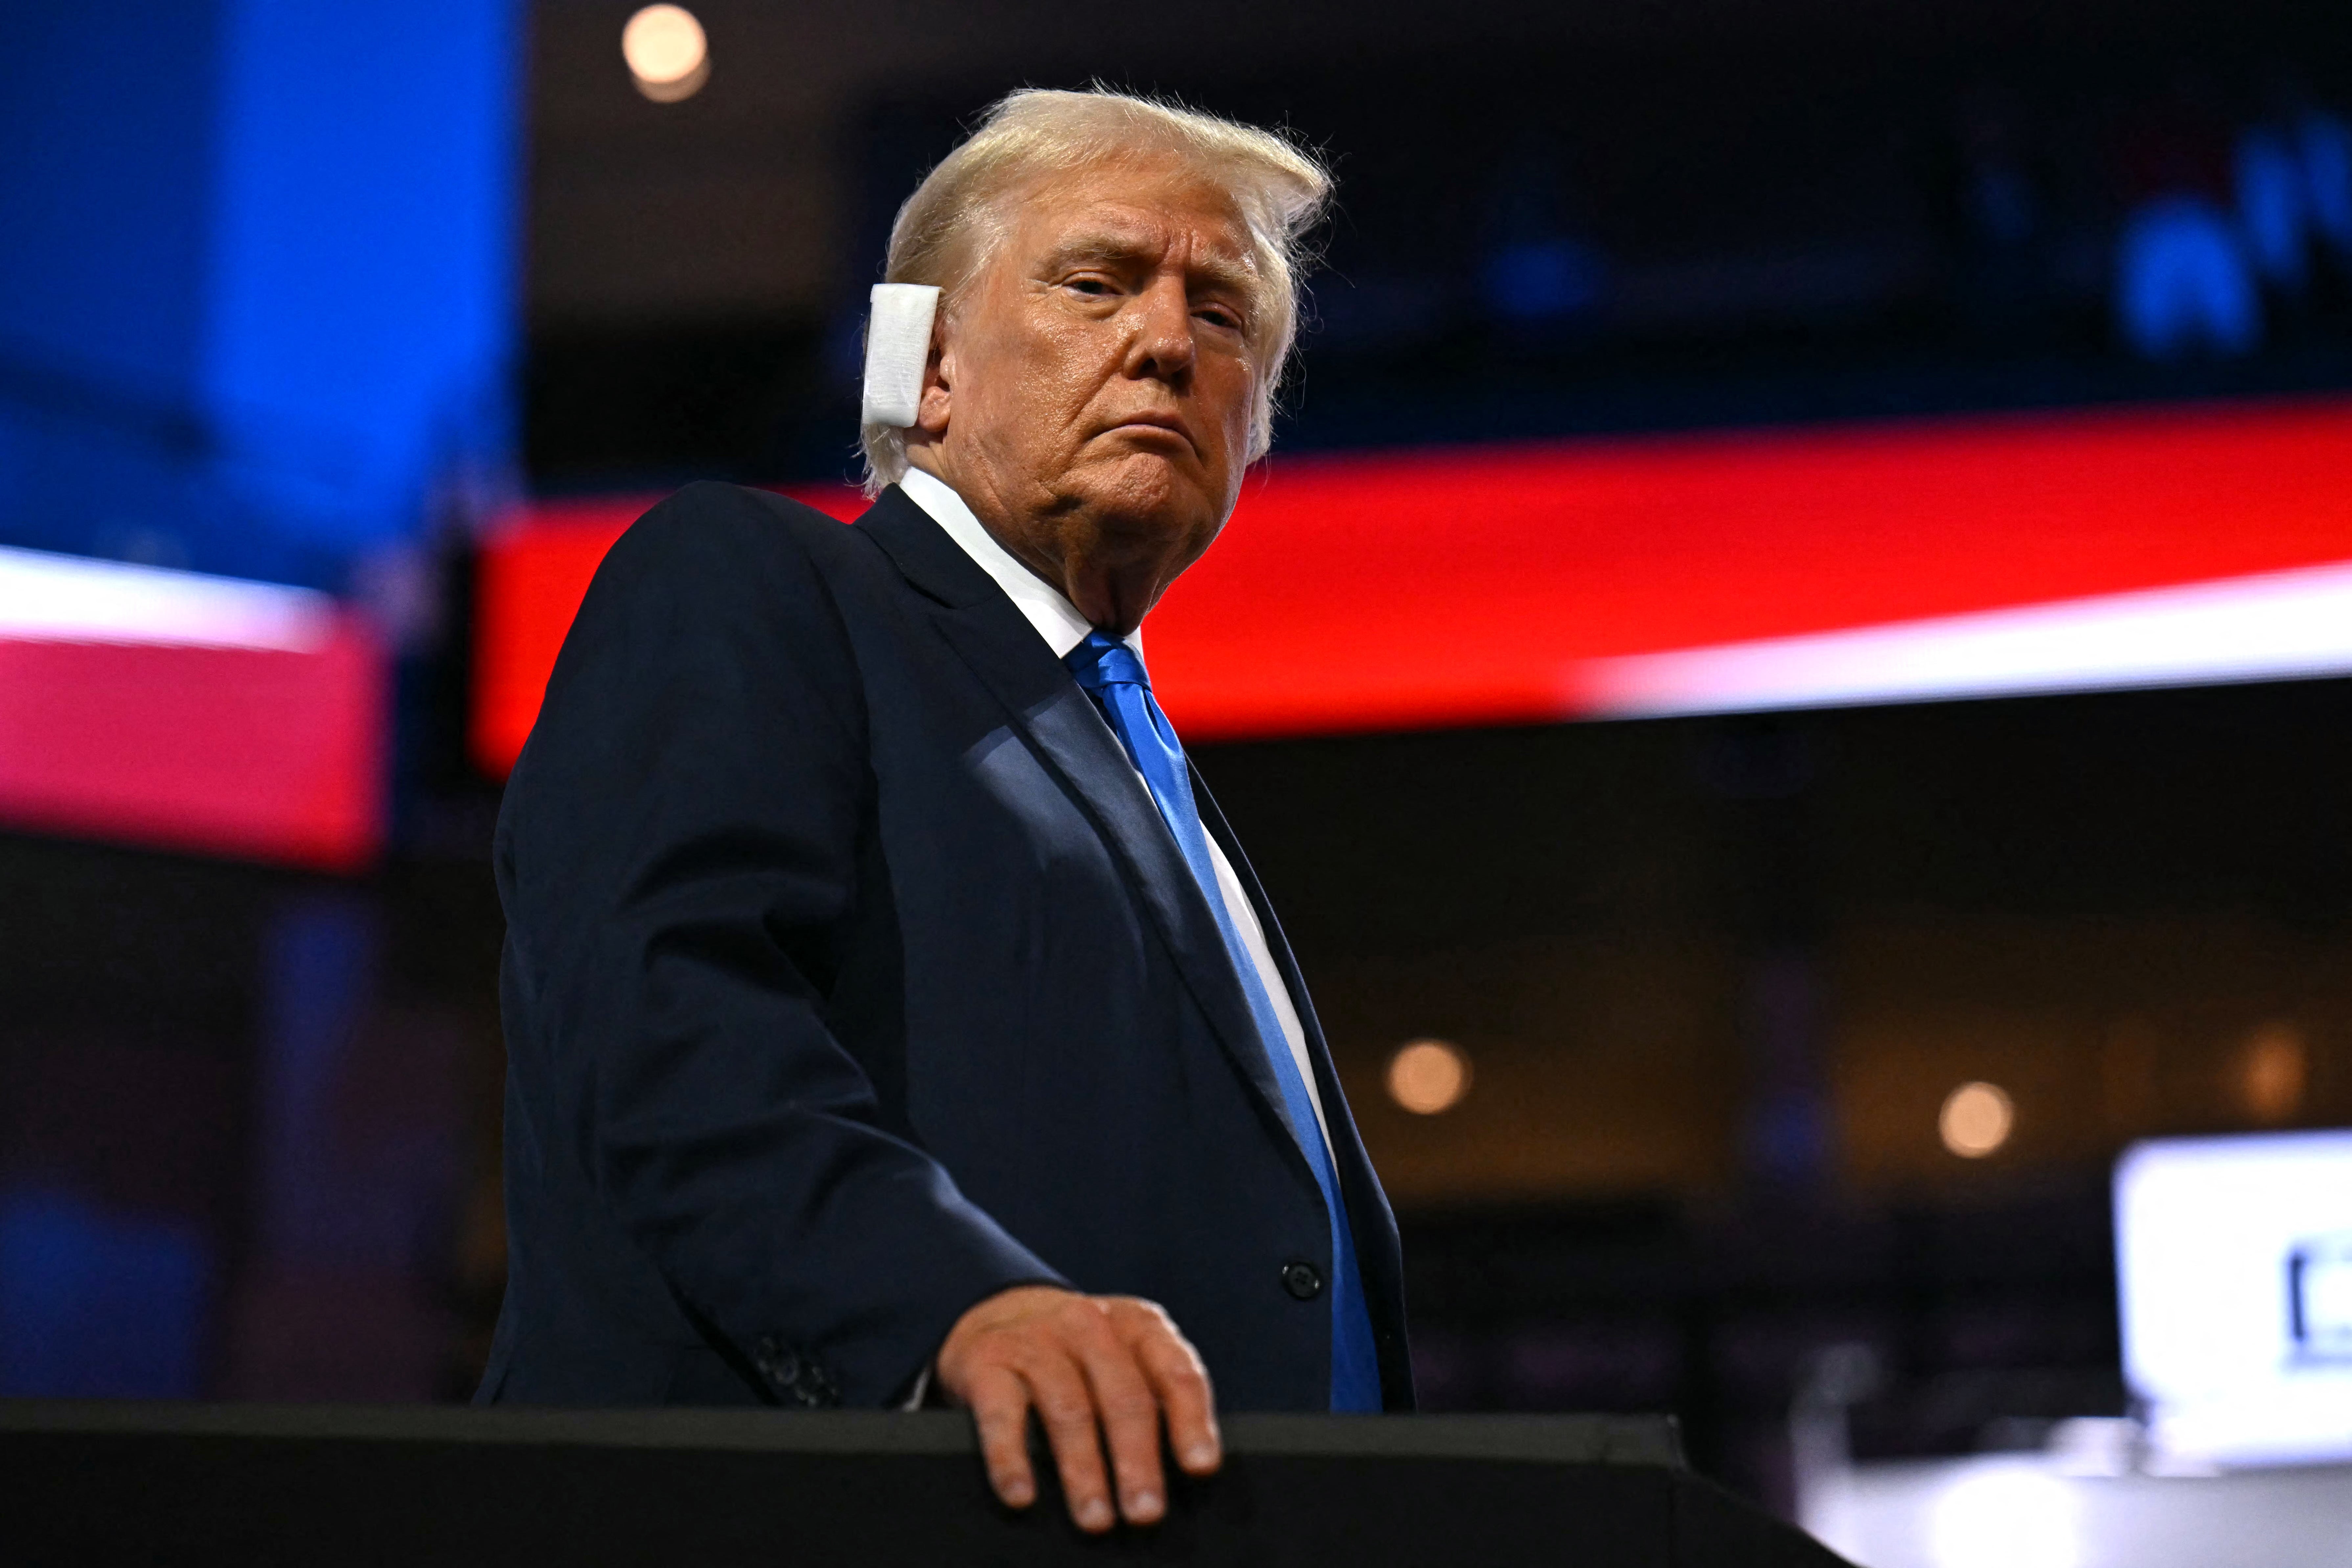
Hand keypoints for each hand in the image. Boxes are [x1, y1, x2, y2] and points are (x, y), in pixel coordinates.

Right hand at [934, 1284, 1220, 1531]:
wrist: (999, 1311)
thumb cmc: (1079, 1354)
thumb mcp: (1123, 1356)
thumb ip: (1153, 1397)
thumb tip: (1182, 1474)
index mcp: (1137, 1324)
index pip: (1175, 1371)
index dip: (1191, 1420)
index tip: (1200, 1466)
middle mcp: (1089, 1325)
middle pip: (1123, 1396)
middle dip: (1137, 1460)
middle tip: (1145, 1512)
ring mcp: (1036, 1340)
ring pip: (1068, 1409)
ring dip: (1084, 1470)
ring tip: (1096, 1518)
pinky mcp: (988, 1361)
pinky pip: (1001, 1415)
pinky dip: (1011, 1458)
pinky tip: (1021, 1494)